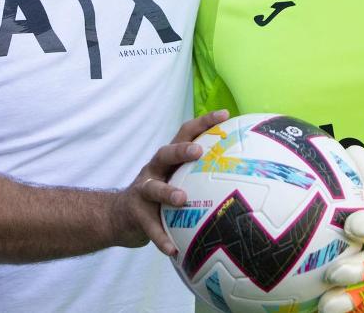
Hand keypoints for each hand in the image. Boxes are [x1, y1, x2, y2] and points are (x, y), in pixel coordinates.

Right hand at [111, 109, 229, 255]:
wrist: (119, 216)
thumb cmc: (160, 195)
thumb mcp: (176, 178)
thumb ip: (199, 172)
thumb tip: (243, 170)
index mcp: (168, 159)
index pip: (185, 133)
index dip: (204, 123)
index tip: (225, 115)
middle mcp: (154, 170)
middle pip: (165, 153)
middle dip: (181, 150)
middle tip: (198, 151)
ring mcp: (142, 191)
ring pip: (153, 188)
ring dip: (167, 192)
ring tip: (182, 199)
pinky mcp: (137, 215)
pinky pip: (150, 227)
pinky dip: (161, 238)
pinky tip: (173, 250)